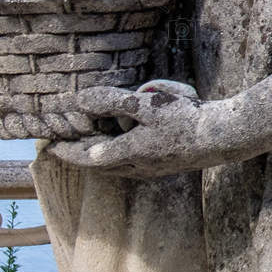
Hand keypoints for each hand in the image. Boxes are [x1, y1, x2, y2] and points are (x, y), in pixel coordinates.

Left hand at [47, 81, 226, 177]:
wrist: (222, 137)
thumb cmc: (185, 119)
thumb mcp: (146, 105)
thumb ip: (111, 102)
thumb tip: (79, 101)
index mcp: (127, 154)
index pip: (84, 157)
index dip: (64, 151)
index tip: (49, 143)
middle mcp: (136, 168)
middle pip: (97, 166)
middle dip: (80, 154)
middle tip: (66, 140)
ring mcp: (151, 171)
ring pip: (114, 168)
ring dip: (99, 157)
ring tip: (92, 140)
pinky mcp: (164, 168)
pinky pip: (131, 166)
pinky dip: (118, 156)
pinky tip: (124, 142)